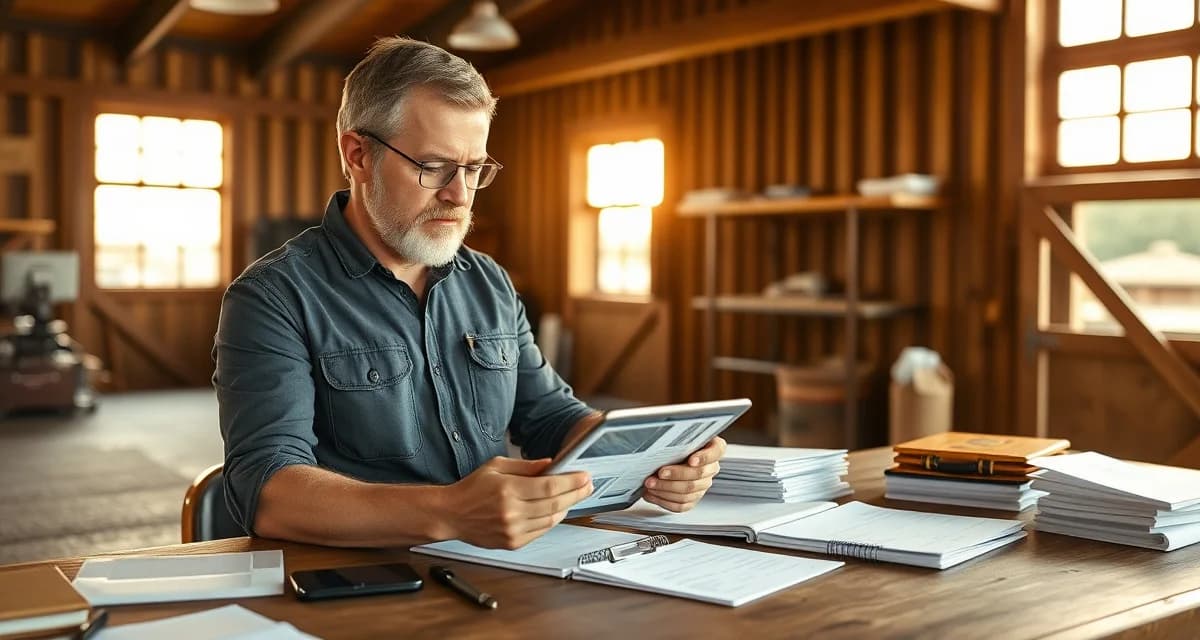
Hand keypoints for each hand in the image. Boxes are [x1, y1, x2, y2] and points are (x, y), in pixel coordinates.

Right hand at [443, 457, 591, 548]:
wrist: (452, 515)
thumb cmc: (471, 489)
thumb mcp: (497, 466)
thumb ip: (526, 466)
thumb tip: (551, 464)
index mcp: (508, 489)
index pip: (549, 485)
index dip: (571, 481)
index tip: (584, 476)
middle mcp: (511, 512)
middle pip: (555, 504)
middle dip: (576, 494)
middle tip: (587, 486)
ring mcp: (512, 530)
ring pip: (551, 520)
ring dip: (566, 508)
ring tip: (574, 497)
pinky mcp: (512, 542)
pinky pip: (541, 532)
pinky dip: (552, 521)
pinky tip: (556, 511)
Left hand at [643, 436, 725, 512]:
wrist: (673, 454)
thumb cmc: (678, 442)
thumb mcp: (682, 434)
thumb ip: (680, 436)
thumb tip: (663, 438)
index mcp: (714, 449)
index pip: (715, 452)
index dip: (704, 457)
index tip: (691, 460)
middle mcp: (711, 468)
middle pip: (698, 475)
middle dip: (676, 475)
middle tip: (659, 473)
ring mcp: (703, 485)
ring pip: (688, 493)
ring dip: (666, 489)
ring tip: (650, 484)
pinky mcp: (693, 499)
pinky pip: (681, 505)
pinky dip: (664, 501)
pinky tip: (652, 494)